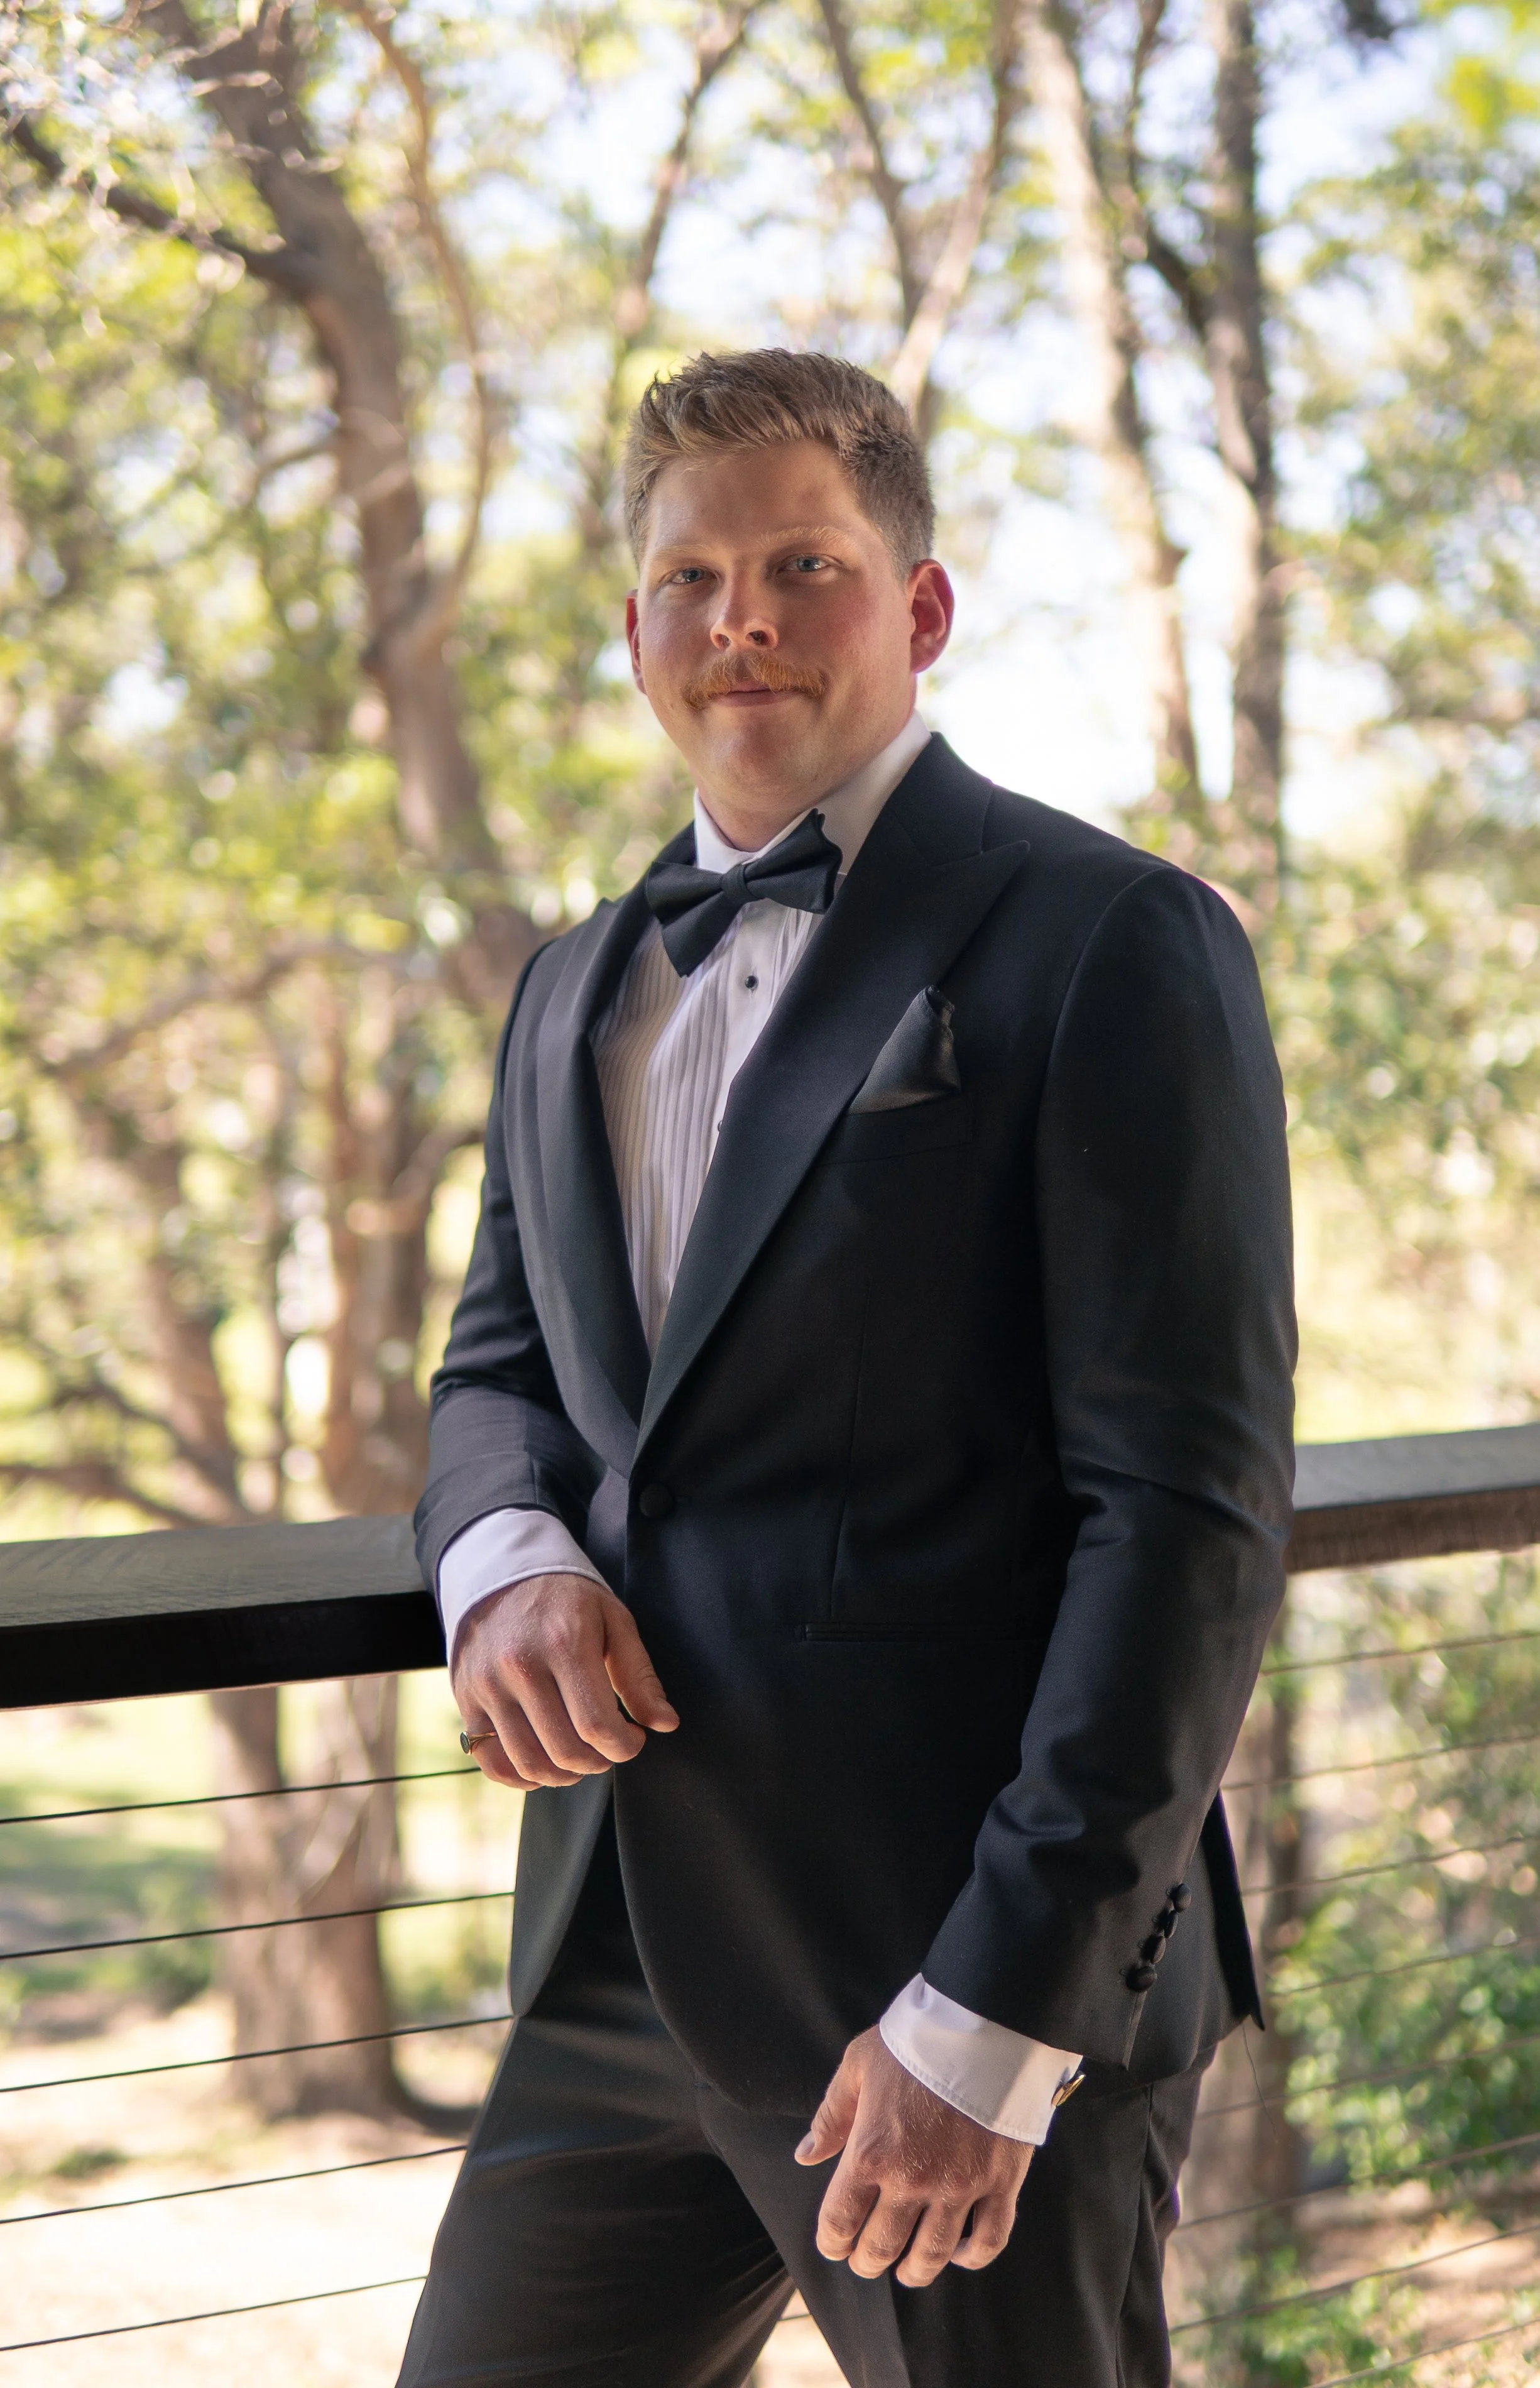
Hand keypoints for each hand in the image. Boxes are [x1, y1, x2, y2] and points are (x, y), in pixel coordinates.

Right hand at [452, 1572, 677, 1789]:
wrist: (504, 1575)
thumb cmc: (567, 1601)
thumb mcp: (614, 1622)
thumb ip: (639, 1676)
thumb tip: (665, 1724)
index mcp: (564, 1643)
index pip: (597, 1725)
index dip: (624, 1745)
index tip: (633, 1737)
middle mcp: (520, 1667)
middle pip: (565, 1750)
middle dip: (599, 1761)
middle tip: (608, 1746)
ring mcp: (488, 1685)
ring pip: (530, 1763)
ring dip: (565, 1775)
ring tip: (581, 1757)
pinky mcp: (466, 1699)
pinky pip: (491, 1761)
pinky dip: (521, 1777)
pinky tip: (545, 1763)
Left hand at [795, 2028, 1031, 2287]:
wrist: (983, 2024)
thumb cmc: (915, 2042)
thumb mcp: (858, 2065)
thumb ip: (831, 2116)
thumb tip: (806, 2156)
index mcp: (871, 2153)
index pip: (840, 2221)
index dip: (832, 2241)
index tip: (834, 2243)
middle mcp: (912, 2180)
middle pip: (882, 2248)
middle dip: (867, 2261)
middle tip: (865, 2259)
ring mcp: (959, 2186)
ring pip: (932, 2255)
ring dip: (914, 2271)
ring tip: (906, 2270)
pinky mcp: (1000, 2182)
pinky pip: (989, 2239)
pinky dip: (972, 2257)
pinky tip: (959, 2254)